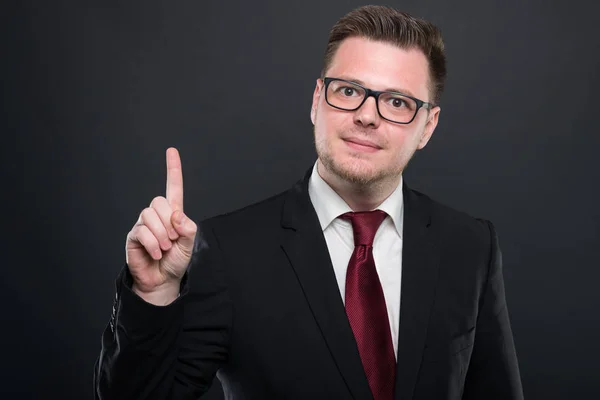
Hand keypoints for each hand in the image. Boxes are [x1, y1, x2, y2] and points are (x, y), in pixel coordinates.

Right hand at [125, 148, 196, 303]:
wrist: (162, 281)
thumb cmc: (176, 261)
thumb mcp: (189, 245)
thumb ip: (188, 229)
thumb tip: (177, 214)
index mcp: (173, 214)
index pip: (173, 187)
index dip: (173, 169)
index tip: (171, 151)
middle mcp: (157, 215)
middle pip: (159, 201)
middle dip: (169, 222)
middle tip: (174, 240)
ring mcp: (143, 224)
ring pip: (149, 215)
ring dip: (161, 235)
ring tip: (165, 248)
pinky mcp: (133, 236)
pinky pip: (142, 231)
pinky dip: (153, 244)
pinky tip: (157, 254)